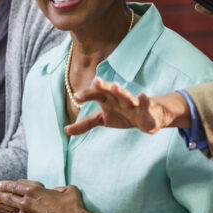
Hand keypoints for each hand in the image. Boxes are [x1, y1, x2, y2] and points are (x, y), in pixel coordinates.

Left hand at [0, 180, 84, 212]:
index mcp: (36, 189)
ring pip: (6, 208)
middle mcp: (27, 201)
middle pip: (8, 195)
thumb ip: (60, 188)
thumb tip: (57, 191)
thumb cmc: (73, 207)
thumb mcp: (68, 190)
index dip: (7, 184)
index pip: (16, 184)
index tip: (1, 184)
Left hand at [66, 77, 189, 135]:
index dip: (87, 94)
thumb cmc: (122, 115)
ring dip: (121, 91)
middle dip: (103, 86)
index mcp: (107, 99)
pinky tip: (143, 95)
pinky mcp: (145, 111)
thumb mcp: (102, 119)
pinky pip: (145, 105)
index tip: (76, 96)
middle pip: (110, 90)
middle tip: (96, 82)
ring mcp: (133, 104)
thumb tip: (66, 130)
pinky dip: (144, 101)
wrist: (146, 117)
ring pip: (126, 96)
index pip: (96, 94)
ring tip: (115, 86)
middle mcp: (118, 98)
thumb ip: (85, 124)